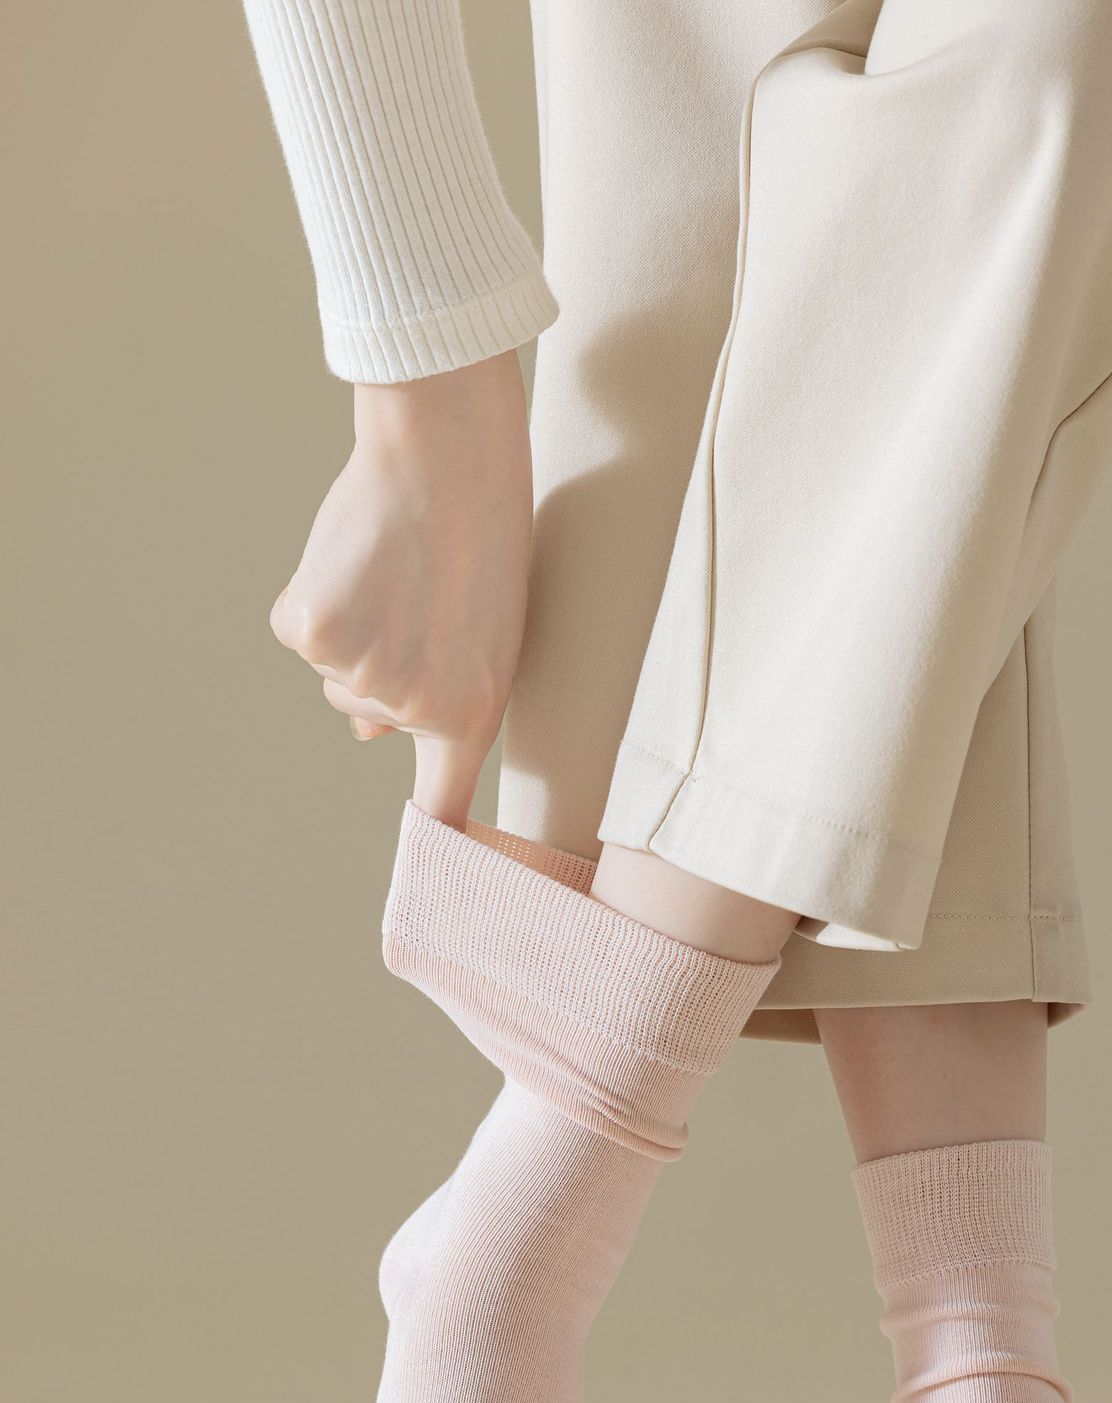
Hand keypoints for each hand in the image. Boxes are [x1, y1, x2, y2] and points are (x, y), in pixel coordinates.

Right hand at [269, 350, 533, 822]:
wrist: (448, 453)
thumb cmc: (480, 532)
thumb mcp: (486, 627)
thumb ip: (439, 689)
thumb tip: (367, 734)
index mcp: (471, 711)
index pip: (444, 803)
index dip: (428, 845)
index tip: (418, 914)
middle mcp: (414, 707)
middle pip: (364, 711)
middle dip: (378, 662)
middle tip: (418, 594)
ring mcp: (360, 671)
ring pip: (330, 668)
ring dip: (348, 622)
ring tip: (392, 567)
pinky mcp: (313, 630)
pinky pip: (297, 626)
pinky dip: (311, 594)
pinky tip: (352, 555)